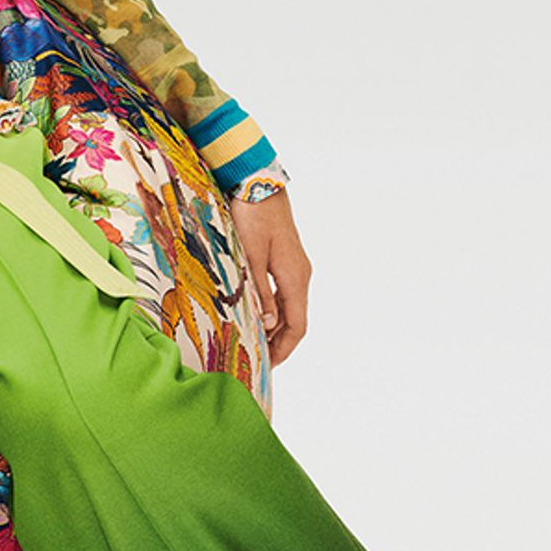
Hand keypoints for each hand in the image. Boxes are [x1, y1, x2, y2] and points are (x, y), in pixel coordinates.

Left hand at [231, 191, 310, 366]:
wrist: (258, 183)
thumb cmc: (252, 216)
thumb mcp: (250, 257)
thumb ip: (259, 292)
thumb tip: (269, 324)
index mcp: (294, 278)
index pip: (297, 325)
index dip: (284, 349)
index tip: (269, 367)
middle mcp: (300, 275)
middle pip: (295, 320)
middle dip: (278, 343)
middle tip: (257, 360)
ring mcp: (295, 267)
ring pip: (290, 307)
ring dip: (275, 327)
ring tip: (253, 341)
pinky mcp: (286, 258)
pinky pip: (284, 293)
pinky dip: (273, 310)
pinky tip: (256, 314)